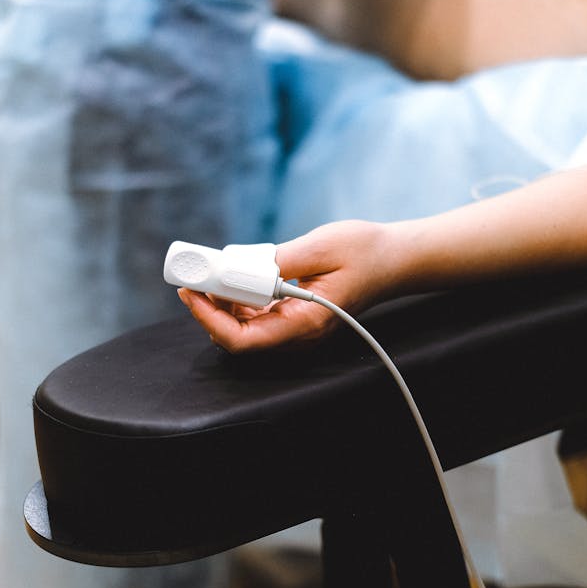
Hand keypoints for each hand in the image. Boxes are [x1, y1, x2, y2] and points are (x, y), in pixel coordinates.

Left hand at [178, 220, 392, 352]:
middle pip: (238, 338)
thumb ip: (279, 260)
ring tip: (211, 273)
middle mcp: (299, 335)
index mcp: (305, 324)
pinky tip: (234, 277)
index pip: (244, 340)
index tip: (192, 291)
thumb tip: (239, 267)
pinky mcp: (295, 317)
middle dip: (209, 310)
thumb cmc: (365, 252)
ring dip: (222, 304)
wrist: (395, 259)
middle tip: (194, 277)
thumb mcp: (320, 247)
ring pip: (245, 329)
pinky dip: (238, 300)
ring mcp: (297, 329)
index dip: (209, 319)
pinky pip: (258, 318)